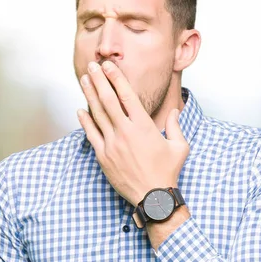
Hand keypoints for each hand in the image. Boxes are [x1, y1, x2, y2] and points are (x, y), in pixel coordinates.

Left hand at [77, 60, 188, 206]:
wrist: (153, 196)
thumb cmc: (168, 171)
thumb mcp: (180, 147)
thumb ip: (176, 126)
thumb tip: (174, 112)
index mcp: (144, 126)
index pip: (127, 96)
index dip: (116, 78)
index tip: (109, 66)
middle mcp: (126, 132)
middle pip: (108, 100)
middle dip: (99, 80)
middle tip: (92, 66)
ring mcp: (112, 144)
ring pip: (97, 114)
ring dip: (90, 95)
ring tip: (84, 80)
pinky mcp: (103, 156)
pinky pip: (91, 134)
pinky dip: (85, 121)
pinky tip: (80, 110)